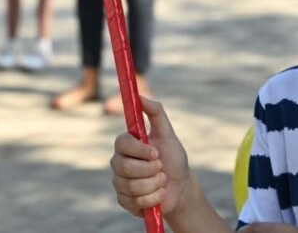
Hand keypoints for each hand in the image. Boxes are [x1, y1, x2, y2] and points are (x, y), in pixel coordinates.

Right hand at [111, 96, 191, 217]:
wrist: (180, 187)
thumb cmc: (173, 158)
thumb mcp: (167, 134)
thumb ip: (155, 112)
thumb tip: (140, 96)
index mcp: (126, 144)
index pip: (122, 143)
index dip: (140, 150)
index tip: (156, 152)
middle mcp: (118, 161)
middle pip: (125, 167)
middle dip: (151, 170)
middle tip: (161, 168)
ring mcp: (119, 182)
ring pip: (132, 186)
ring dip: (154, 185)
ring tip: (161, 181)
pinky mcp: (123, 200)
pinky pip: (134, 202)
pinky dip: (152, 199)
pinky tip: (158, 195)